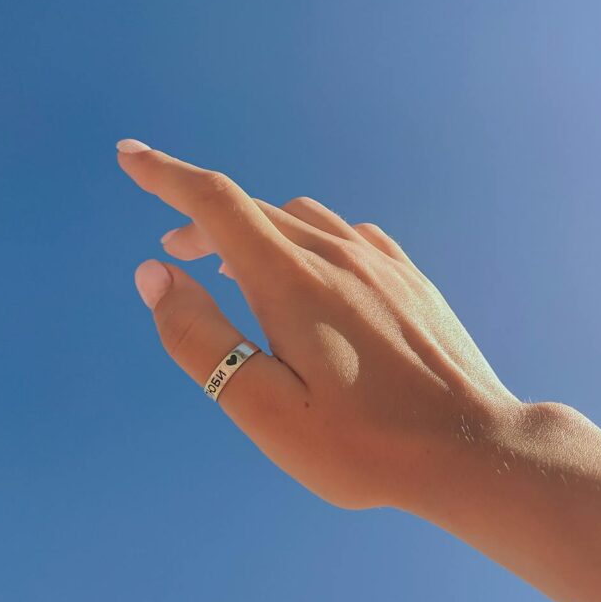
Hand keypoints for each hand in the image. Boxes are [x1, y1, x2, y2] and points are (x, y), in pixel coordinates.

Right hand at [119, 139, 525, 509]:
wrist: (470, 446)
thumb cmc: (364, 444)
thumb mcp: (265, 409)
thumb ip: (202, 339)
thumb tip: (155, 273)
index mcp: (292, 280)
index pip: (216, 204)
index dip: (166, 176)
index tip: (130, 155)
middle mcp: (338, 254)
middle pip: (255, 211)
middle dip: (204, 222)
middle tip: (177, 254)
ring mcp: (381, 262)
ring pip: (302, 218)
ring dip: (257, 230)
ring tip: (238, 268)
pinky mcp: (410, 278)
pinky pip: (346, 235)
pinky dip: (307, 239)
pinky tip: (311, 273)